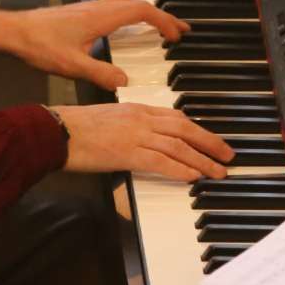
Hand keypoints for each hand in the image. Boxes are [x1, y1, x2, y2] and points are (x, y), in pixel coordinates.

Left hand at [0, 0, 187, 89]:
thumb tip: (125, 82)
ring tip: (161, 26)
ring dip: (147, 12)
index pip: (141, 11)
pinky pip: (115, 6)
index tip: (176, 36)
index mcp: (101, 17)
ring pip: (126, 3)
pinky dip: (131, 13)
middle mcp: (98, 7)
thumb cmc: (39, 45)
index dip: (163, 21)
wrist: (14, 31)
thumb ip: (100, 74)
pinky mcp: (82, 12)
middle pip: (138, 4)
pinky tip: (129, 26)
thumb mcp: (71, 65)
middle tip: (179, 30)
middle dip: (162, 16)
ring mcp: (90, 7)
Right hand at [53, 103, 233, 181]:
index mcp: (136, 108)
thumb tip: (142, 141)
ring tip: (218, 171)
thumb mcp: (108, 118)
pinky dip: (181, 169)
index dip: (197, 128)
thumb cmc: (74, 126)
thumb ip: (129, 126)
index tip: (210, 138)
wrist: (57, 130)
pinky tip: (194, 177)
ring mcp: (136, 135)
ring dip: (203, 160)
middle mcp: (141, 119)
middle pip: (185, 129)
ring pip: (179, 147)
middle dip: (210, 142)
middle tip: (227, 154)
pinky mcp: (128, 153)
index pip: (175, 117)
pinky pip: (162, 162)